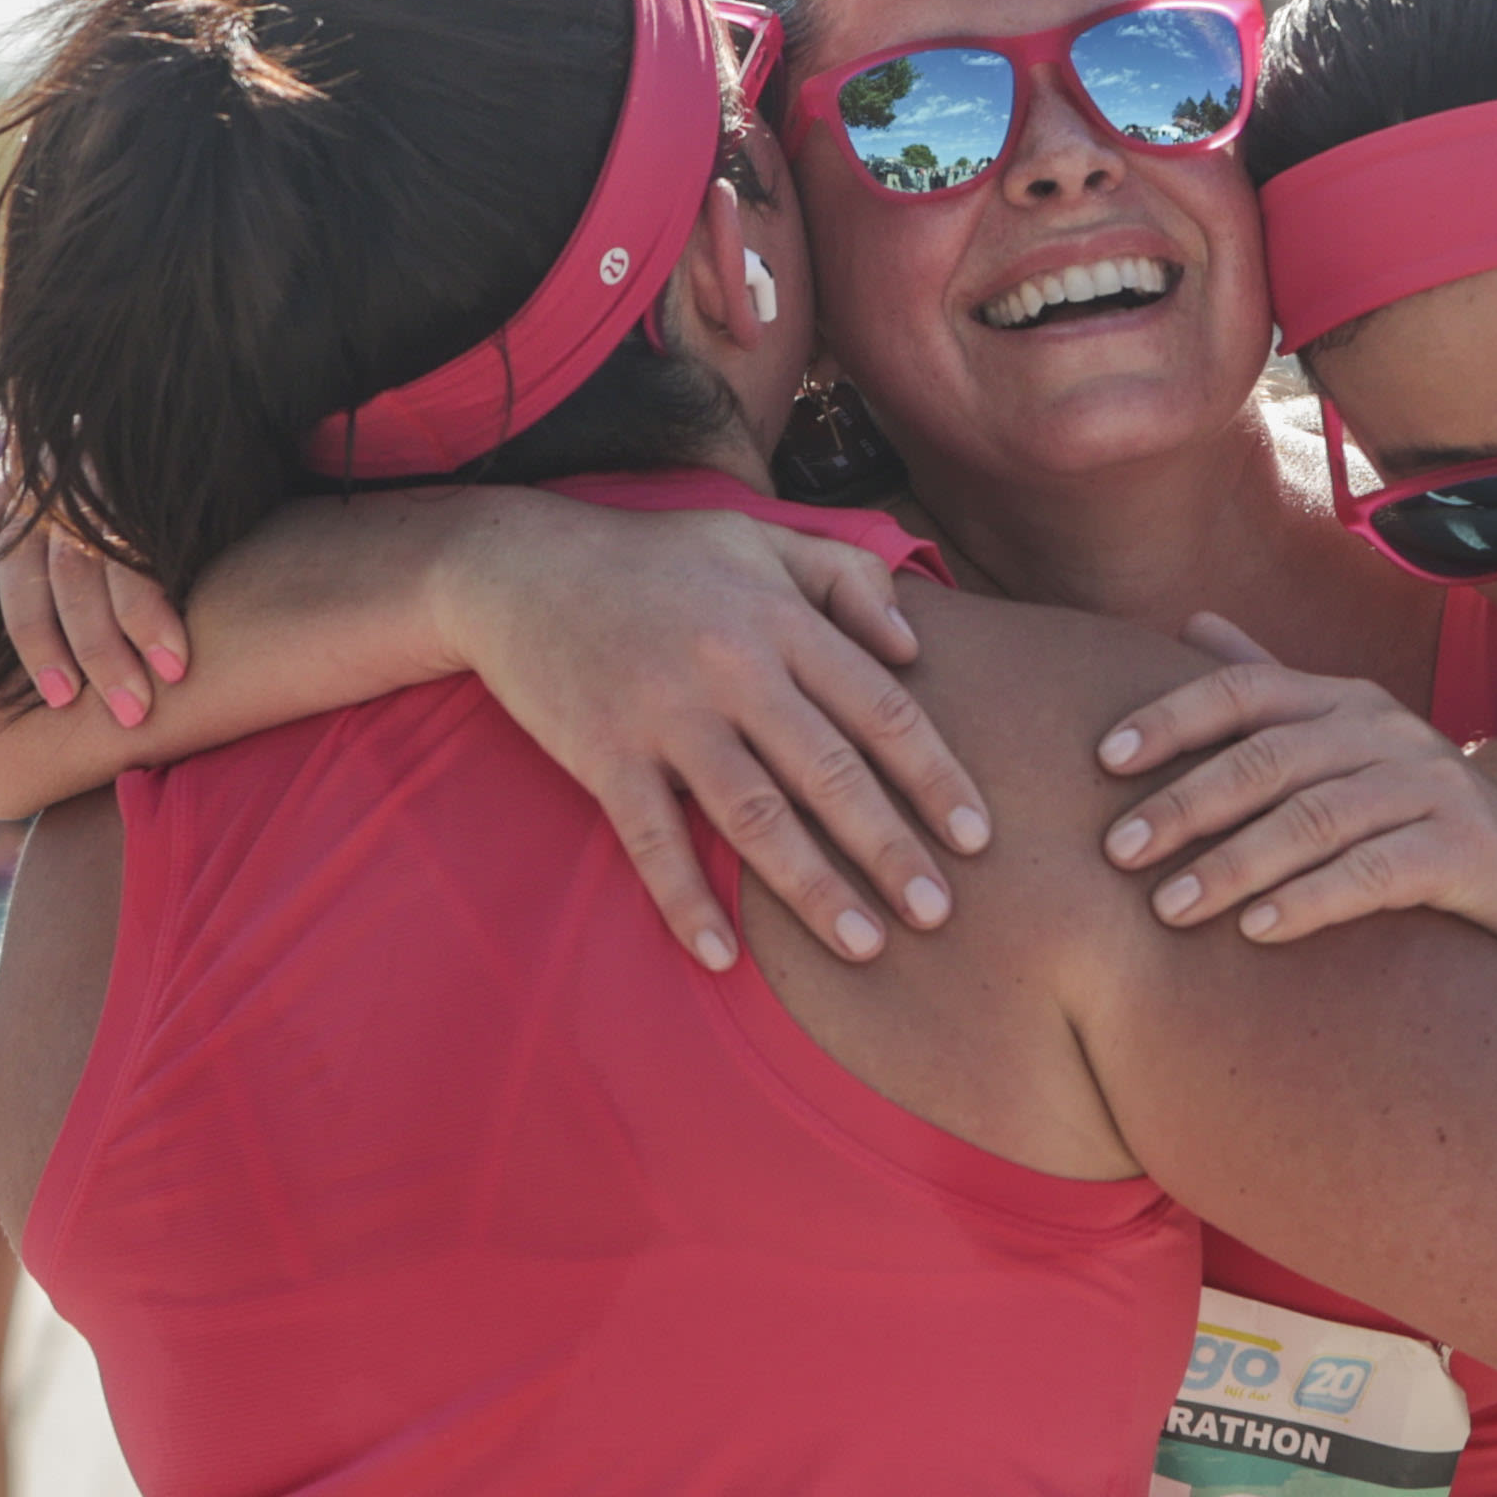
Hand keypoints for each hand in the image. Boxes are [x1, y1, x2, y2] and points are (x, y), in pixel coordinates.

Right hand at [421, 504, 991, 972]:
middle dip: (891, 848)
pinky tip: (721, 957)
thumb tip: (913, 645)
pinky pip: (650, 839)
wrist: (518, 565)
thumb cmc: (655, 560)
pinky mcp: (601, 753)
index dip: (935, 777)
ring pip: (754, 815)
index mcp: (779, 620)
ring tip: (865, 945)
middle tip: (939, 914)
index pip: (880, 708)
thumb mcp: (759, 539)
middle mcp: (731, 668)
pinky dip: (685, 899)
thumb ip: (846, 579)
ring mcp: (664, 715)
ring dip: (813, 888)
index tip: (978, 838)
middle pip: (830, 772)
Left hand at [1087, 617, 1496, 971]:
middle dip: (1185, 803)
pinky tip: (1257, 930)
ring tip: (1169, 907)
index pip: (1247, 690)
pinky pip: (1375, 873)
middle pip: (1269, 757)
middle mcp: (1387, 730)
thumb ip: (1274, 689)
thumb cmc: (1419, 821)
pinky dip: (1311, 900)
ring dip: (1234, 863)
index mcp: (1346, 701)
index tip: (1103, 759)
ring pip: (1315, 818)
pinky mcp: (1466, 848)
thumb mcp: (1348, 749)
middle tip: (1116, 852)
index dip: (1172, 717)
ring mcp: (1432, 784)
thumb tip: (1192, 621)